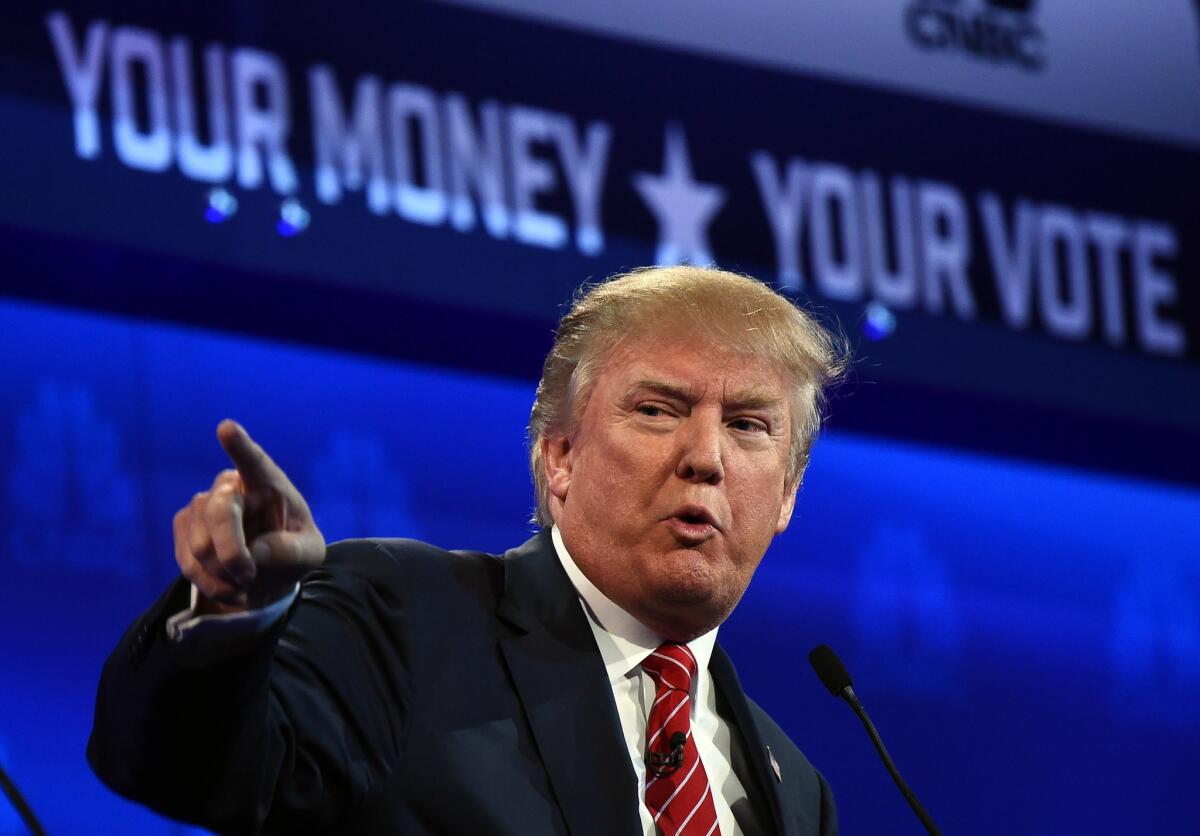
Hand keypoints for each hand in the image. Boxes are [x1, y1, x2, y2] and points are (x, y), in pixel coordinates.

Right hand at [173, 420, 324, 613]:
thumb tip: (256, 552)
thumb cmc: (291, 551)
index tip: (227, 428)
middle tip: (249, 577)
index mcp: (267, 481)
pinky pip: (188, 562)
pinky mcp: (183, 525)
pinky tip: (229, 585)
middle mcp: (230, 485)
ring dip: (225, 576)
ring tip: (246, 583)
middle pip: (219, 514)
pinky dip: (211, 584)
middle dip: (232, 554)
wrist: (264, 570)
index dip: (239, 446)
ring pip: (201, 546)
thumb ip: (291, 552)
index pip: (253, 461)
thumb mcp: (308, 555)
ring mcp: (201, 504)